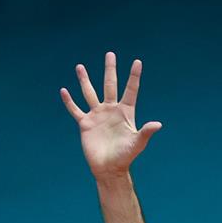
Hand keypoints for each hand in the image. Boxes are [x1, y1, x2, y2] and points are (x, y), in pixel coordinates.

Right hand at [61, 52, 162, 178]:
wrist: (108, 168)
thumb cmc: (125, 157)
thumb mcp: (137, 144)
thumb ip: (146, 132)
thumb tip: (158, 124)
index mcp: (125, 112)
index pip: (130, 90)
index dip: (134, 76)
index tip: (137, 61)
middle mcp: (111, 110)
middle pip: (110, 85)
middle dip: (110, 69)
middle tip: (110, 54)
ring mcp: (97, 115)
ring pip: (90, 93)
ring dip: (85, 80)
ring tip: (80, 66)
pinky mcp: (85, 124)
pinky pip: (76, 110)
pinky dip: (69, 102)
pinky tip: (64, 91)